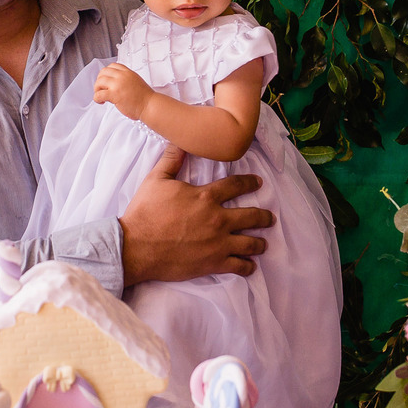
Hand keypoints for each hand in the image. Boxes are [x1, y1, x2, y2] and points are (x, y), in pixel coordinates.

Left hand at [94, 63, 152, 120]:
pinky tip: (101, 102)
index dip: (106, 73)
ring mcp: (117, 84)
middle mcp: (122, 76)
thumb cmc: (144, 97)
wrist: (149, 105)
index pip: (112, 66)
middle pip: (103, 72)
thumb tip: (114, 82)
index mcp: (127, 72)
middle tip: (101, 89)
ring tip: (101, 96)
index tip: (106, 81)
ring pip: (99, 82)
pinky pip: (98, 94)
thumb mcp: (135, 80)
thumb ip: (125, 78)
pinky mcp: (114, 94)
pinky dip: (96, 98)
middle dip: (100, 80)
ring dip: (97, 89)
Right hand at [118, 145, 271, 285]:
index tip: (258, 182)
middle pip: (251, 216)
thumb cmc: (146, 212)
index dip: (249, 183)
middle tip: (269, 218)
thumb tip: (179, 141)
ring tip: (264, 244)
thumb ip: (171, 160)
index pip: (235, 186)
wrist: (137, 246)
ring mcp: (218, 243)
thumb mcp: (156, 180)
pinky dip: (247, 266)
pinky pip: (239, 266)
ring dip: (260, 243)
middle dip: (263, 217)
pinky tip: (250, 266)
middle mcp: (218, 219)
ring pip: (250, 243)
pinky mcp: (213, 263)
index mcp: (206, 197)